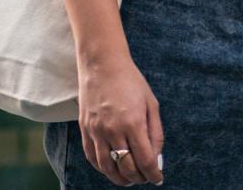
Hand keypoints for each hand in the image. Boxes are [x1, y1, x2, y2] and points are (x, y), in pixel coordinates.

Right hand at [78, 54, 164, 185]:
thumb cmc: (130, 81)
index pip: (145, 160)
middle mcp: (113, 130)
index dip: (153, 174)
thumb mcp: (151, 103)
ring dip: (119, 178)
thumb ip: (155, 132)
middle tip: (145, 178)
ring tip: (129, 179)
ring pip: (107, 168)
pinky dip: (103, 168)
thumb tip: (156, 156)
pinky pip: (92, 158)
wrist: (102, 64)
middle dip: (138, 178)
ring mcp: (96, 131)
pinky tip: (112, 168)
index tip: (157, 178)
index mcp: (133, 123)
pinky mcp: (85, 129)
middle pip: (126, 168)